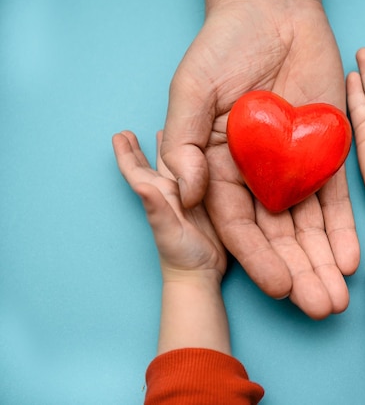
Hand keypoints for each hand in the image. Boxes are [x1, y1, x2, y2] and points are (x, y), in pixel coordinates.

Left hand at [112, 130, 225, 281]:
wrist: (202, 273)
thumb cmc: (182, 256)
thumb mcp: (167, 231)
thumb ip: (155, 208)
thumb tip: (140, 184)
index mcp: (160, 194)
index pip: (137, 170)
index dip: (127, 152)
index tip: (120, 135)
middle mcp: (172, 193)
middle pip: (154, 165)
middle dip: (142, 148)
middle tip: (131, 131)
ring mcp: (188, 198)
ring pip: (175, 168)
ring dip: (168, 151)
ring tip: (165, 133)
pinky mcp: (206, 202)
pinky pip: (197, 176)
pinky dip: (194, 163)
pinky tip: (199, 156)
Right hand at [159, 0, 358, 318]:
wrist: (273, 12)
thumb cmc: (224, 46)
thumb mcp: (193, 90)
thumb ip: (184, 141)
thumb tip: (190, 191)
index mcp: (219, 167)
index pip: (237, 225)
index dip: (257, 258)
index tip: (279, 287)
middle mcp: (257, 175)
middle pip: (277, 235)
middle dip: (298, 272)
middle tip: (319, 307)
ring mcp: (292, 166)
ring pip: (308, 224)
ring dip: (323, 261)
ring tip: (338, 297)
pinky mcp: (324, 152)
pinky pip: (334, 196)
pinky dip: (342, 227)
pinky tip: (351, 258)